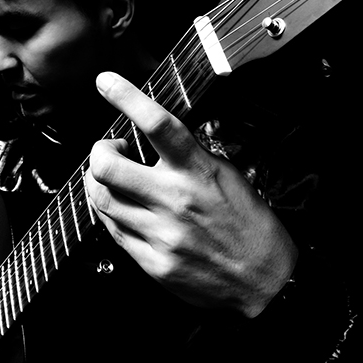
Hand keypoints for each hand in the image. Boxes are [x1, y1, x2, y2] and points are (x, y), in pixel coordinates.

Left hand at [85, 72, 295, 317]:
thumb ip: (189, 158)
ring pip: (101, 198)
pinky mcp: (152, 261)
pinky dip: (108, 213)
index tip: (105, 82)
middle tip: (109, 150)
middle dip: (98, 152)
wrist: (265, 280)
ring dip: (96, 182)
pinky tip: (121, 207)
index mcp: (198, 171)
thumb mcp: (228, 176)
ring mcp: (161, 233)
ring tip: (112, 179)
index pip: (157, 124)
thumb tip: (154, 139)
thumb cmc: (249, 225)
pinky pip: (111, 230)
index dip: (126, 97)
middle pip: (107, 165)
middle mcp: (175, 200)